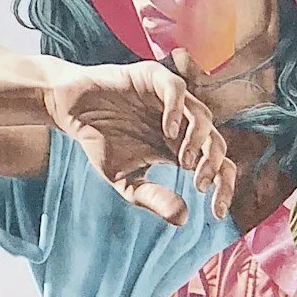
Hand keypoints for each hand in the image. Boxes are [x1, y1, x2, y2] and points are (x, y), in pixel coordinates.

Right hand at [44, 59, 235, 224]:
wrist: (72, 110)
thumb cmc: (100, 142)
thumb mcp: (126, 180)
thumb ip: (153, 198)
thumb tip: (183, 219)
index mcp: (180, 147)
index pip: (217, 165)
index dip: (224, 187)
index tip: (217, 213)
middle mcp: (182, 123)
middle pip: (217, 143)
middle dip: (214, 165)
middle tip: (199, 184)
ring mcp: (170, 100)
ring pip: (204, 116)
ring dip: (198, 141)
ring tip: (182, 161)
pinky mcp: (154, 77)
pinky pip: (177, 89)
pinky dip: (177, 109)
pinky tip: (168, 131)